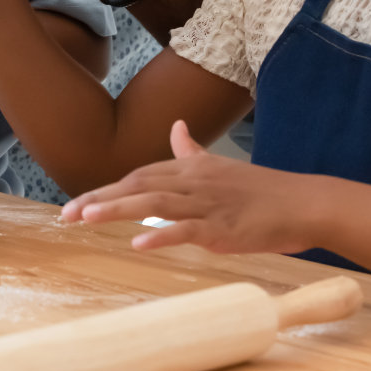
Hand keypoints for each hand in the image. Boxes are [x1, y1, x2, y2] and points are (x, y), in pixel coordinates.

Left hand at [59, 121, 326, 255]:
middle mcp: (192, 181)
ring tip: (86, 218)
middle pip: (137, 185)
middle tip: (67, 214)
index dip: (106, 188)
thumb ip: (191, 150)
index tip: (77, 203)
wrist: (303, 203)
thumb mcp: (220, 167)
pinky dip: (162, 235)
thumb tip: (175, 127)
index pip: (139, 175)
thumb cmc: (260, 191)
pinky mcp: (223, 227)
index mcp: (190, 169)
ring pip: (154, 203)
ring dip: (117, 210)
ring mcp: (207, 204)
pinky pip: (187, 230)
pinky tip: (138, 243)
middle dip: (100, 199)